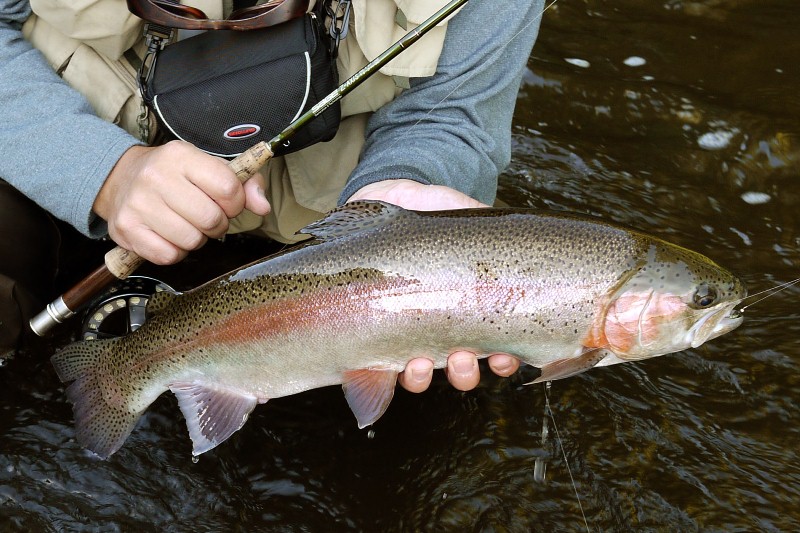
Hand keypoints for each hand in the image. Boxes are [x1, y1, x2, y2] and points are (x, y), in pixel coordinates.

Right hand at [93, 141, 269, 264]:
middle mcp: (156, 177)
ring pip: (192, 240)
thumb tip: (263, 206)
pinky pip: (169, 256)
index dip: (235, 203)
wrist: (120, 178)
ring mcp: (138, 204)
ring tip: (187, 224)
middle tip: (206, 217)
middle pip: (211, 219)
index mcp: (181, 156)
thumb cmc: (175, 175)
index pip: (228, 188)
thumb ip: (245, 184)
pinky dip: (176, 252)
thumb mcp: (209, 167)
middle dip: (217, 224)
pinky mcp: (126, 229)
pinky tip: (170, 235)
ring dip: (197, 239)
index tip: (226, 202)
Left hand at [347, 179, 520, 391]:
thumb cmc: (432, 213)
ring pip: (419, 373)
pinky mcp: (373, 331)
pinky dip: (381, 374)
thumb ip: (490, 226)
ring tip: (420, 363)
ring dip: (422, 376)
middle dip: (464, 373)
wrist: (386, 198)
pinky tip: (384, 364)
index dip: (504, 362)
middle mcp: (441, 328)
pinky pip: (376, 366)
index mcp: (471, 310)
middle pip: (460, 369)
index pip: (495, 348)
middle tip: (461, 359)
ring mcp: (407, 332)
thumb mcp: (466, 215)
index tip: (505, 357)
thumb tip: (512, 232)